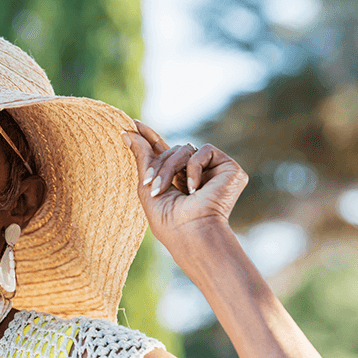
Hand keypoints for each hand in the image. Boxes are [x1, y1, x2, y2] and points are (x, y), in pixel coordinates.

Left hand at [123, 121, 247, 249]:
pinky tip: (195, 189)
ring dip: (169, 168)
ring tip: (165, 189)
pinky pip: (203, 151)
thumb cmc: (167, 220)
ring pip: (184, 149)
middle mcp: (197, 173)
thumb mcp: (147, 186)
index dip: (150, 137)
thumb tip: (127, 131)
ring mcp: (214, 171)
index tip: (133, 124)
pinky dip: (193, 168)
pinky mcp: (229, 169)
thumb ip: (141, 157)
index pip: (164, 152)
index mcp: (179, 180)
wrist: (190, 233)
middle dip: (157, 165)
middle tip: (151, 185)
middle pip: (171, 150)